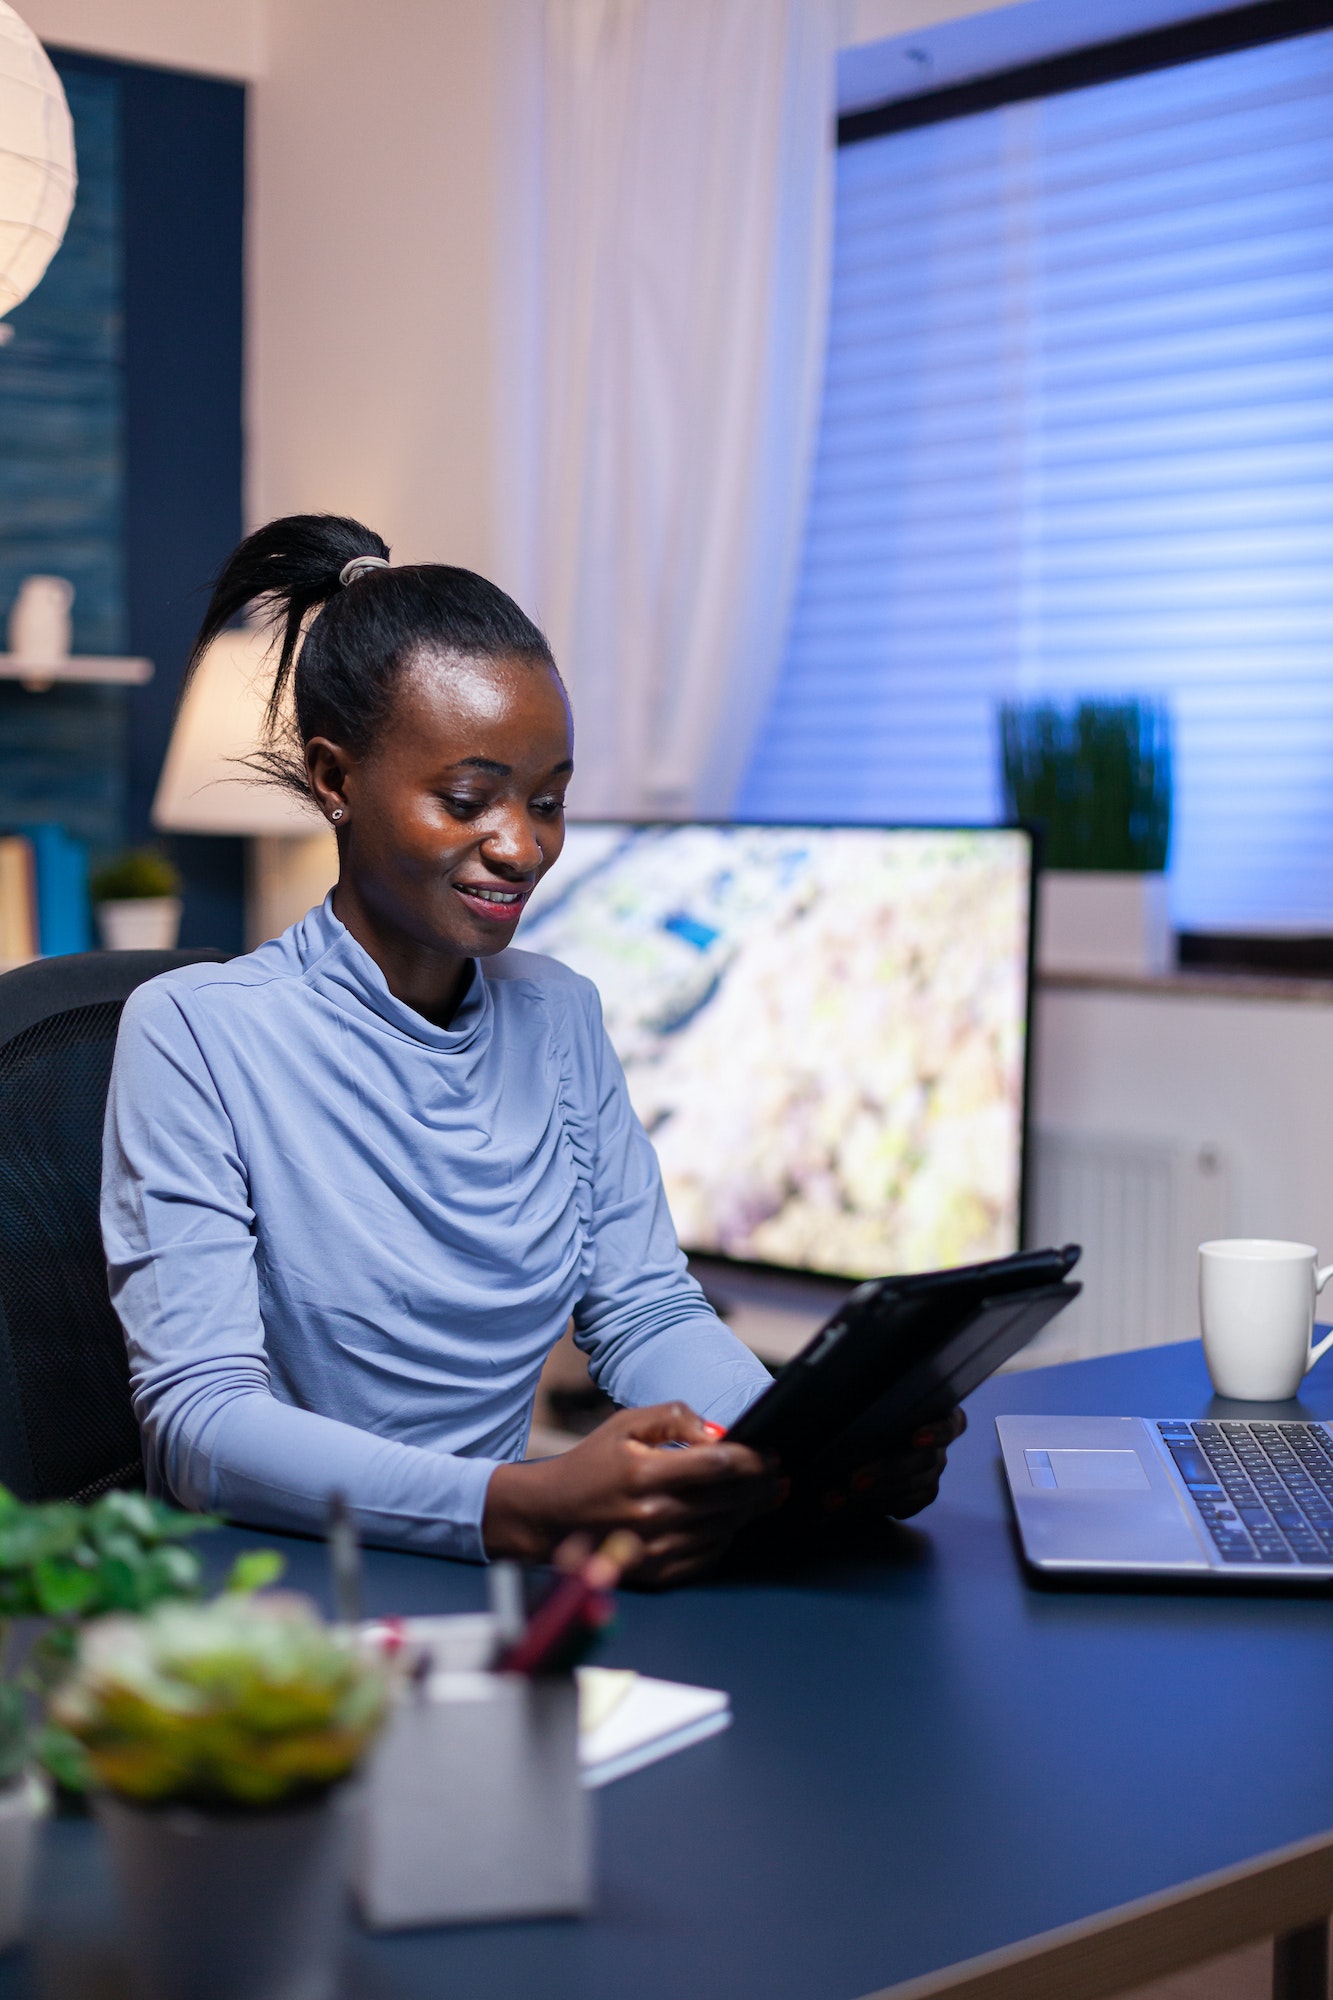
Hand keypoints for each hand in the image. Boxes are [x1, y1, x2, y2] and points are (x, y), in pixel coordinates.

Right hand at [484, 1402, 783, 1587]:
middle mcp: (651, 1515)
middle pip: (729, 1500)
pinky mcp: (655, 1574)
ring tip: (763, 1495)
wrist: (550, 1516)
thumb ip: (674, 1418)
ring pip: (724, 1528)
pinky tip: (730, 1520)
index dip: (752, 1459)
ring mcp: (654, 1549)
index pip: (716, 1465)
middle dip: (761, 1486)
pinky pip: (708, 1556)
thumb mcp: (624, 1424)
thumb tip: (719, 1433)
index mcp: (643, 1473)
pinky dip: (725, 1536)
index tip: (770, 1454)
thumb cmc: (590, 1465)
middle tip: (778, 1475)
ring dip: (748, 1511)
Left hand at [821, 1408, 967, 1524]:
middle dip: (885, 1472)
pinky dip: (871, 1508)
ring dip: (870, 1496)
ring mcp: (933, 1473)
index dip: (936, 1433)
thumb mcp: (875, 1400)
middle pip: (921, 1461)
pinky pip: (902, 1506)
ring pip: (908, 1489)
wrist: (873, 1434)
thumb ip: (867, 1397)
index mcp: (938, 1415)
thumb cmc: (875, 1408)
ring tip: (836, 1499)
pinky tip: (844, 1508)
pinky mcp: (921, 1496)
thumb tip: (830, 1387)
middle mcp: (939, 1447)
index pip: (948, 1424)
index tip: (916, 1439)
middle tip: (854, 1481)